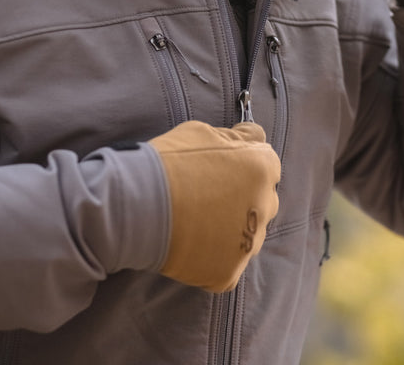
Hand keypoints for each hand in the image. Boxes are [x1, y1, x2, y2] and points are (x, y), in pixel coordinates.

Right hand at [149, 120, 279, 292]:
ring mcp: (248, 242)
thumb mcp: (204, 131)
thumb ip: (238, 136)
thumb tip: (254, 136)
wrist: (136, 204)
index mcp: (263, 167)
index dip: (243, 167)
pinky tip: (191, 245)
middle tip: (206, 196)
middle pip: (262, 202)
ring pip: (248, 235)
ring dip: (231, 229)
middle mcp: (265, 205)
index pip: (267, 167)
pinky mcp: (229, 272)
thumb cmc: (169, 162)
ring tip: (197, 222)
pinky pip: (228, 265)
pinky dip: (213, 258)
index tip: (221, 172)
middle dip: (242, 198)